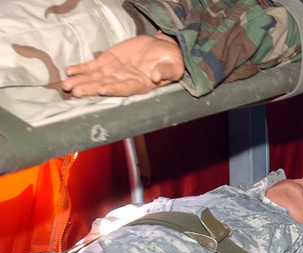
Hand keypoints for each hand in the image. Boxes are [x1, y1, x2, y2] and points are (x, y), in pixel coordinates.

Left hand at [62, 32, 184, 97]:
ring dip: (80, 82)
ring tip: (67, 85)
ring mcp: (114, 72)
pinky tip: (69, 72)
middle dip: (90, 88)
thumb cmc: (171, 60)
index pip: (125, 88)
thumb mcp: (174, 66)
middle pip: (105, 86)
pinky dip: (80, 69)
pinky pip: (92, 67)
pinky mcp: (107, 61)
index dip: (114, 89)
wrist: (162, 48)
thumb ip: (166, 71)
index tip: (103, 89)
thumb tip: (156, 76)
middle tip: (76, 92)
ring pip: (95, 78)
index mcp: (141, 84)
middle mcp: (124, 81)